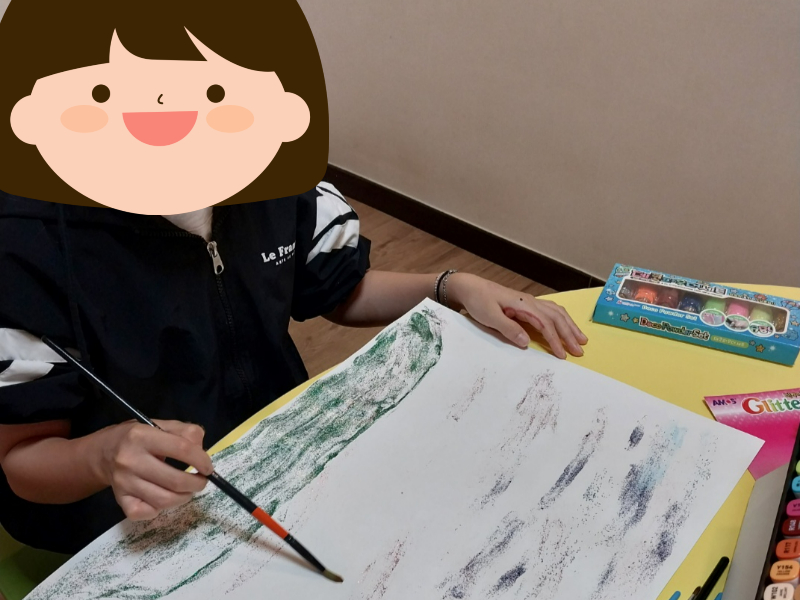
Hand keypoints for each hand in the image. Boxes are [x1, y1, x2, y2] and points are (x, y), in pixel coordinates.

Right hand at [97, 420, 213, 520]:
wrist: (103, 453)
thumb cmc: (138, 438)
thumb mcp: (160, 425)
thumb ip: (186, 432)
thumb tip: (202, 453)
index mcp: (142, 436)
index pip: (181, 449)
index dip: (201, 460)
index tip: (208, 467)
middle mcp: (130, 460)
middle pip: (174, 481)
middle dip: (196, 484)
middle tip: (201, 481)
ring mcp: (124, 483)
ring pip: (163, 501)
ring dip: (183, 498)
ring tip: (187, 490)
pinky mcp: (120, 500)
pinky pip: (146, 513)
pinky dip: (159, 510)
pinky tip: (162, 498)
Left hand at [445, 273, 587, 358]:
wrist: (470, 287)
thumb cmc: (478, 301)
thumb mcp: (490, 316)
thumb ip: (508, 328)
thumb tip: (526, 342)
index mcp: (523, 304)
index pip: (546, 324)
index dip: (555, 340)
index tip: (562, 355)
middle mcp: (530, 301)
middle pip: (556, 317)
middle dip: (569, 334)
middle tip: (580, 351)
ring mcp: (529, 301)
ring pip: (556, 312)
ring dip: (569, 325)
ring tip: (581, 338)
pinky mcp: (526, 303)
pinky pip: (550, 310)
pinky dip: (561, 318)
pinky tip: (566, 324)